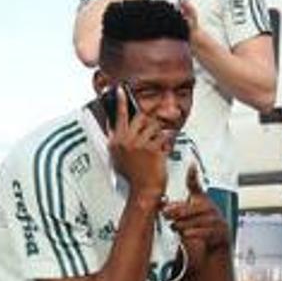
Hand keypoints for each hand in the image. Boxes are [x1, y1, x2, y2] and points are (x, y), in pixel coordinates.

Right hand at [106, 86, 168, 200]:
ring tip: (155, 147)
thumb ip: (118, 141)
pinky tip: (161, 151)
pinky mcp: (152, 148)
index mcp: (116, 142)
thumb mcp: (118, 158)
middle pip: (140, 118)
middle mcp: (126, 141)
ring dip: (158, 134)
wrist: (144, 190)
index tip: (120, 90)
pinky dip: (165, 142)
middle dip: (149, 124)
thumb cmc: (134, 176)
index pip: (118, 116)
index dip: (121, 101)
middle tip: (151, 134)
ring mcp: (139, 144)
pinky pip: (163, 135)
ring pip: (154, 126)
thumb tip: (118, 126)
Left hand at [162, 166, 229, 259]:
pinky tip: (185, 234)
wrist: (216, 243)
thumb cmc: (198, 226)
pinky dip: (193, 234)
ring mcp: (216, 219)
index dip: (193, 175)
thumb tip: (162, 206)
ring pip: (194, 221)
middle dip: (175, 212)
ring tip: (175, 227)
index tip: (191, 164)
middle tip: (165, 214)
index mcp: (200, 199)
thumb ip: (174, 209)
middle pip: (189, 208)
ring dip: (181, 225)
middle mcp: (209, 207)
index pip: (195, 186)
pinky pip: (204, 232)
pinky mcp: (220, 232)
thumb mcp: (186, 215)